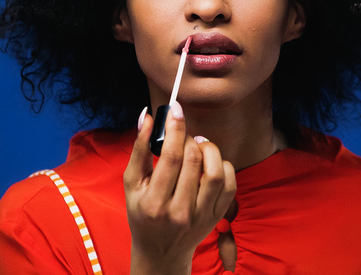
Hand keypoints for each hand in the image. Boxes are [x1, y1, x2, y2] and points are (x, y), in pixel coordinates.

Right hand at [123, 102, 236, 274]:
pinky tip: (210, 163)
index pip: (171, 157)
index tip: (175, 110)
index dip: (175, 128)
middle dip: (189, 138)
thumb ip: (139, 149)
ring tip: (198, 146)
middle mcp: (179, 211)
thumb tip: (148, 117)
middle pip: (193, 160)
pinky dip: (224, 166)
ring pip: (215, 172)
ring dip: (209, 150)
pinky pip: (229, 184)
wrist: (160, 251)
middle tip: (182, 136)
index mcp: (154, 202)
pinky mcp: (217, 216)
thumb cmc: (141, 213)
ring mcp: (201, 216)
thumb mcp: (131, 184)